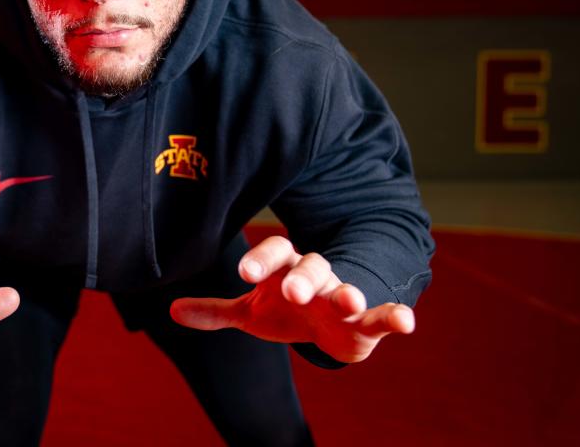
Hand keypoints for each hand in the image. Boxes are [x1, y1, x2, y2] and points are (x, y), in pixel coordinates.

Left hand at [169, 236, 414, 362]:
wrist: (331, 324)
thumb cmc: (286, 311)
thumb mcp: (251, 313)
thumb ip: (217, 311)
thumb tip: (172, 311)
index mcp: (283, 270)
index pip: (272, 255)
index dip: (259, 261)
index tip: (243, 273)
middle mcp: (314, 277)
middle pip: (309, 268)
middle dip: (302, 278)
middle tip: (293, 290)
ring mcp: (342, 296)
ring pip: (345, 288)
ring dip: (348, 292)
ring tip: (350, 299)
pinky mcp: (368, 320)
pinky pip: (383, 315)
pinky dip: (395, 317)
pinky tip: (407, 322)